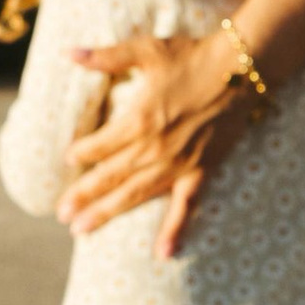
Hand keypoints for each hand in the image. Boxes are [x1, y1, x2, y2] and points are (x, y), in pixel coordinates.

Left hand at [57, 33, 252, 258]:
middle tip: (61, 214)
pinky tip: (163, 254)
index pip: (99, 145)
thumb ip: (105, 57)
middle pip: (109, 177)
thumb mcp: (145, 50)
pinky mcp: (202, 171)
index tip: (70, 160)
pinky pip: (186, 207)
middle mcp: (154, 148)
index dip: (82, 153)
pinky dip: (174, 230)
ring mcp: (178, 164)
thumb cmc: (193, 56)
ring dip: (106, 213)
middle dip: (82, 196)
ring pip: (134, 195)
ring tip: (81, 230)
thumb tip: (68, 53)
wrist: (243, 68)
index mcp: (138, 120)